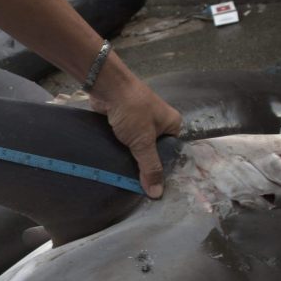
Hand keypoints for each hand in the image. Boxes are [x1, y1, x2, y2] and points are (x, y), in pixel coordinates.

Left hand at [88, 60, 181, 198]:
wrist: (107, 86)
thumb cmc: (132, 110)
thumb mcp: (144, 142)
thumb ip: (150, 167)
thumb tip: (157, 194)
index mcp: (173, 124)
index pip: (171, 152)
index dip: (162, 168)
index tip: (153, 185)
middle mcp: (159, 122)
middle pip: (154, 151)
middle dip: (144, 164)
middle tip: (137, 183)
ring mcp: (141, 121)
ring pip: (138, 146)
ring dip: (131, 157)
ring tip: (124, 175)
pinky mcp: (125, 121)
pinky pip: (126, 140)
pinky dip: (121, 149)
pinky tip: (115, 161)